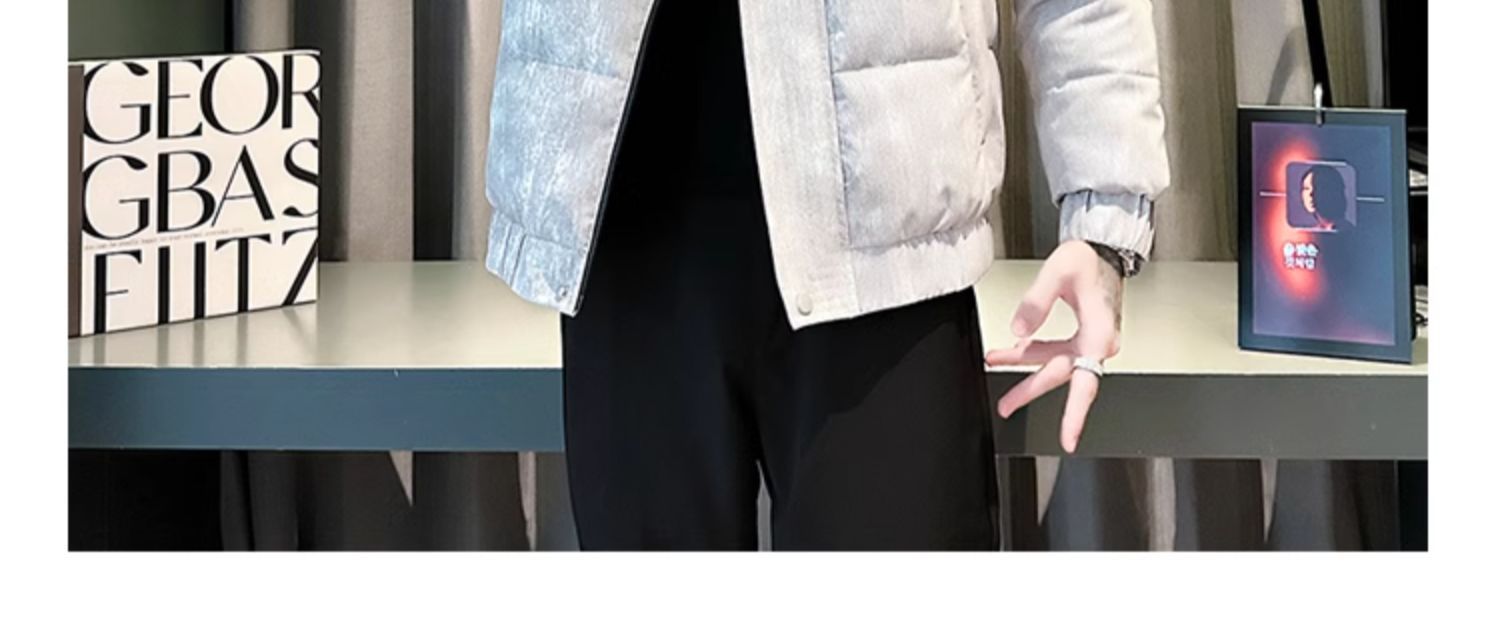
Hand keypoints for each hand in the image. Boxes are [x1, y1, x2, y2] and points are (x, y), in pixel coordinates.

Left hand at [984, 240, 1123, 452]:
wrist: (1105, 250)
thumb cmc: (1090, 259)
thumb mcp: (1058, 271)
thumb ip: (1035, 301)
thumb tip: (1017, 329)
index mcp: (1099, 333)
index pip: (1085, 382)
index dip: (1075, 414)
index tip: (1067, 438)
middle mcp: (1098, 343)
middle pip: (1061, 376)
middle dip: (1029, 389)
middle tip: (1005, 405)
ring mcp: (1091, 341)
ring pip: (1054, 363)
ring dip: (1024, 365)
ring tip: (995, 361)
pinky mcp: (1083, 335)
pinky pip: (1056, 350)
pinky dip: (1033, 351)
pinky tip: (1014, 348)